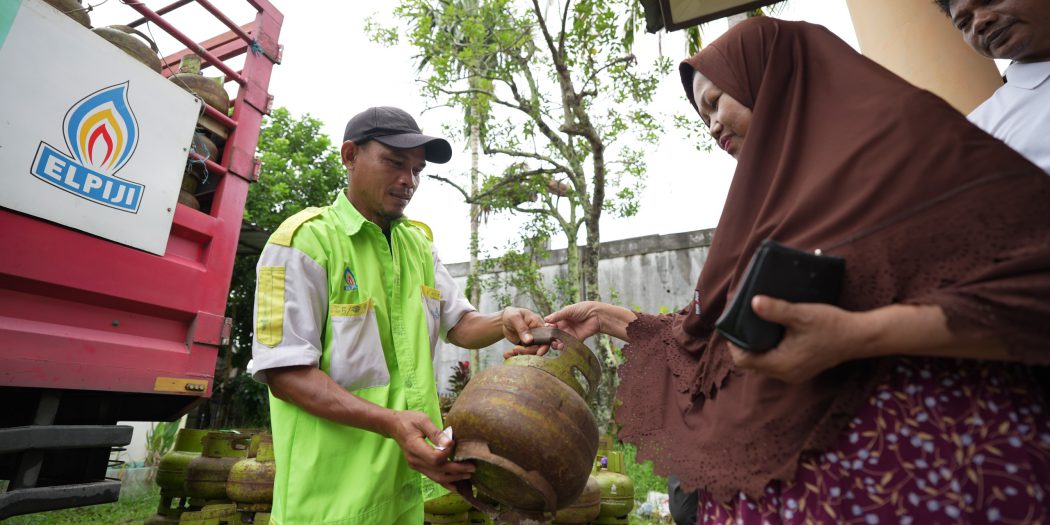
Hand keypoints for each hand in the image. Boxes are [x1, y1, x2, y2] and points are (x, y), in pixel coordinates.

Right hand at [387, 410, 474, 491]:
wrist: (394, 426)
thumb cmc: (409, 420)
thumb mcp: (422, 420)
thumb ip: (436, 432)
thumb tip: (450, 443)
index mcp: (415, 448)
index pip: (435, 458)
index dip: (447, 454)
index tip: (454, 444)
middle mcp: (415, 460)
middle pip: (438, 470)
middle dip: (457, 470)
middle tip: (473, 468)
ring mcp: (416, 466)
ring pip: (436, 477)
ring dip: (453, 478)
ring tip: (468, 475)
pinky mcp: (419, 466)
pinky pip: (433, 477)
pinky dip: (445, 482)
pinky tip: (456, 485)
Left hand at [500, 307, 547, 357]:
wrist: (504, 319)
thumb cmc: (512, 314)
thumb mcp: (515, 318)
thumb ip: (522, 328)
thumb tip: (530, 340)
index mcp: (539, 325)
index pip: (547, 338)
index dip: (544, 347)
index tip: (538, 353)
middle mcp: (538, 335)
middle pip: (538, 348)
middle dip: (528, 351)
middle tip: (515, 349)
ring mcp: (532, 341)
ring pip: (531, 352)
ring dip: (521, 354)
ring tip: (510, 351)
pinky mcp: (525, 346)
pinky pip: (523, 353)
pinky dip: (515, 355)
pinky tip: (507, 354)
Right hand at [544, 301, 604, 340]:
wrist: (597, 315)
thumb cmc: (583, 309)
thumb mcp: (568, 310)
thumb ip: (557, 316)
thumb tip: (546, 319)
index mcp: (561, 319)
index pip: (550, 325)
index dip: (547, 328)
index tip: (544, 331)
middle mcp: (564, 327)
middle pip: (554, 334)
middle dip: (550, 338)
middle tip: (548, 339)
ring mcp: (570, 334)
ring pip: (559, 341)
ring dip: (555, 343)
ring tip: (555, 344)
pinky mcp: (576, 339)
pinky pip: (568, 345)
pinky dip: (564, 347)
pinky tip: (561, 346)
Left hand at [728, 295, 864, 383]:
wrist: (858, 337)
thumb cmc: (831, 325)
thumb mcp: (802, 314)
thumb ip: (777, 310)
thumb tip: (753, 302)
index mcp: (781, 364)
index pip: (744, 360)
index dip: (734, 344)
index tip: (732, 326)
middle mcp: (785, 374)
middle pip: (752, 362)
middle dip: (743, 343)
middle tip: (741, 322)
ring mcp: (793, 373)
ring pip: (763, 362)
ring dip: (756, 346)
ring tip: (754, 324)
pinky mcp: (800, 368)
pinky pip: (776, 361)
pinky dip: (769, 348)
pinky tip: (771, 332)